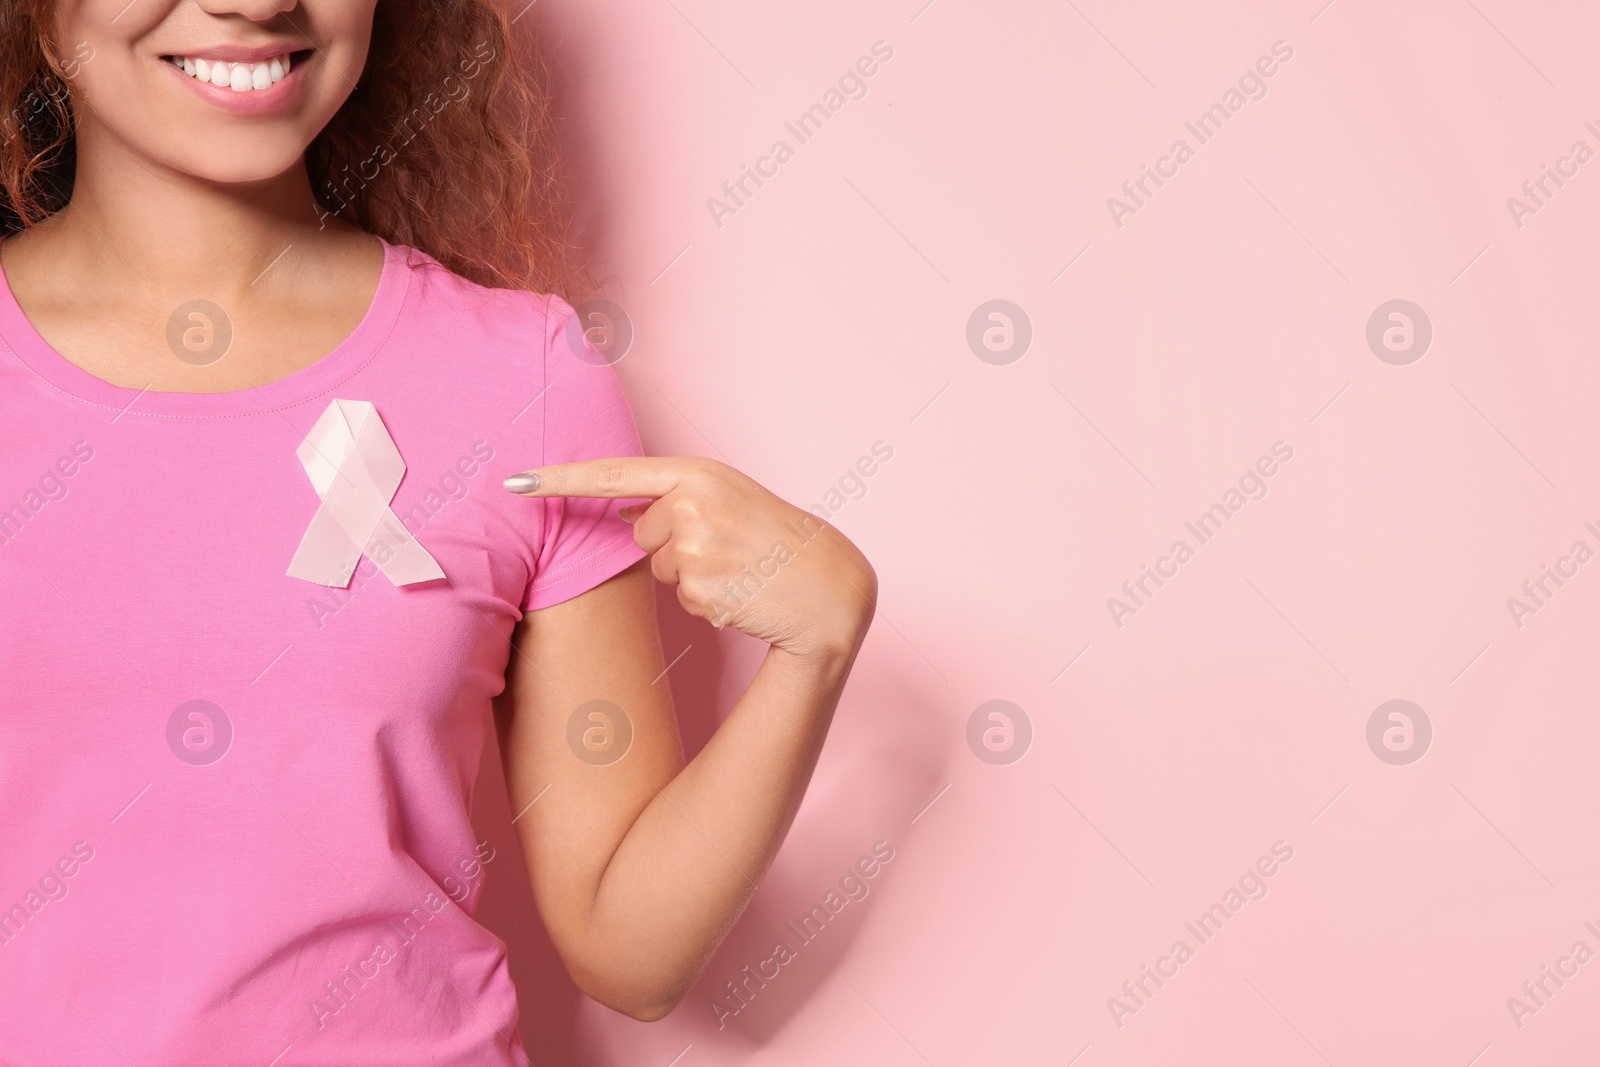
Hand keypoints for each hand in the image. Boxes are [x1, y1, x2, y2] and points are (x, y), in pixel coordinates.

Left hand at [504, 457, 876, 659]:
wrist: (829, 585)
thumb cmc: (780, 538)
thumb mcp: (731, 499)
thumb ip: (677, 499)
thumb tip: (622, 516)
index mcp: (698, 472)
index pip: (614, 474)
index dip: (559, 479)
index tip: (514, 481)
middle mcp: (690, 503)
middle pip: (641, 532)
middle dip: (673, 544)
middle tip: (728, 547)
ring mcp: (693, 546)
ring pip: (658, 568)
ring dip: (690, 574)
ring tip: (739, 568)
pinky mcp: (697, 587)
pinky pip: (679, 596)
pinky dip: (704, 599)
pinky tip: (740, 590)